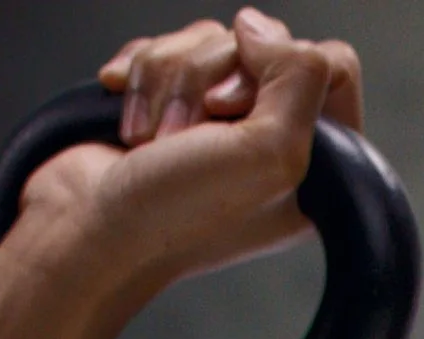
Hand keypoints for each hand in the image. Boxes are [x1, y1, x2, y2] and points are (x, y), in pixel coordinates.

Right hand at [19, 15, 364, 294]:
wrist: (90, 224)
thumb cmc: (175, 212)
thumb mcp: (271, 154)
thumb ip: (302, 80)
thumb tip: (259, 29)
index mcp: (314, 166)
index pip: (332, 65)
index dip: (282, 68)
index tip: (237, 112)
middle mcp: (268, 141)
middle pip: (260, 42)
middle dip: (211, 77)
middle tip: (190, 135)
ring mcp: (217, 122)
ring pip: (208, 39)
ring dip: (169, 82)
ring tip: (152, 139)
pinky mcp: (170, 103)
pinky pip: (165, 46)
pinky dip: (141, 75)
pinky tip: (130, 120)